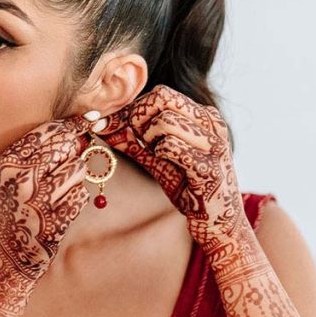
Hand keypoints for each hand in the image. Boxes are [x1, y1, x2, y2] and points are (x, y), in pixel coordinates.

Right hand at [0, 115, 94, 287]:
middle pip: (66, 144)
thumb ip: (42, 151)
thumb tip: (81, 127)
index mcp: (9, 162)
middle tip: (60, 168)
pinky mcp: (55, 220)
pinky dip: (75, 200)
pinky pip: (82, 194)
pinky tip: (58, 210)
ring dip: (74, 178)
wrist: (6, 252)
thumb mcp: (16, 174)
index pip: (49, 130)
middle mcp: (22, 177)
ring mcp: (39, 199)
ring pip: (79, 168)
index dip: (72, 124)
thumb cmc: (15, 206)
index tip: (90, 119)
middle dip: (71, 152)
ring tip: (56, 194)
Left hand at [98, 85, 249, 265]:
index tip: (117, 129)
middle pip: (161, 98)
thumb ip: (131, 140)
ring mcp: (213, 144)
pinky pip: (170, 147)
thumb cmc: (188, 185)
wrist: (217, 221)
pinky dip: (159, 155)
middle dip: (139, 120)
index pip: (159, 94)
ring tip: (157, 156)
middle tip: (141, 143)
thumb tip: (98, 124)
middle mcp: (212, 123)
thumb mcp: (157, 157)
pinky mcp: (209, 167)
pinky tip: (167, 166)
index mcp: (202, 115)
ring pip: (164, 121)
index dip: (132, 110)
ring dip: (149, 141)